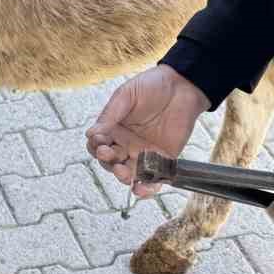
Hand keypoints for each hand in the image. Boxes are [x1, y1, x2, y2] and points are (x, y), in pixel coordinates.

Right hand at [86, 65, 209, 194]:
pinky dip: (146, 188)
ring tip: (124, 173)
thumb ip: (110, 115)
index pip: (98, 144)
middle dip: (108, 162)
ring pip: (128, 173)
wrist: (182, 86)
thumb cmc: (152, 86)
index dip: (95, 146)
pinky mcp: (163, 160)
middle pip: (110, 162)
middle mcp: (126, 143)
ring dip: (123, 177)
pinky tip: (140, 188)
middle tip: (109, 155)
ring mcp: (144, 153)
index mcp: (114, 128)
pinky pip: (153, 179)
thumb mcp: (126, 95)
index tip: (99, 141)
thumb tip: (90, 133)